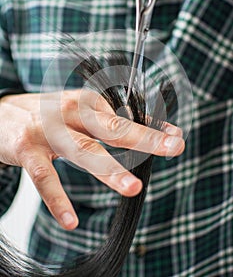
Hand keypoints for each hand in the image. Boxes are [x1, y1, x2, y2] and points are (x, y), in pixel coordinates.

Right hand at [0, 89, 183, 229]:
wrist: (1, 113)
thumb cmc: (49, 115)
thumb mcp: (80, 112)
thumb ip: (111, 122)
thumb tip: (150, 130)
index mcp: (87, 103)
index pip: (126, 118)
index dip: (153, 128)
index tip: (176, 138)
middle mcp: (71, 113)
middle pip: (113, 128)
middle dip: (145, 138)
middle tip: (174, 147)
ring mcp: (49, 131)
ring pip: (83, 151)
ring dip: (109, 170)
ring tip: (133, 188)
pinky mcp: (27, 149)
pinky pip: (45, 177)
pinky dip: (57, 199)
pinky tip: (71, 221)